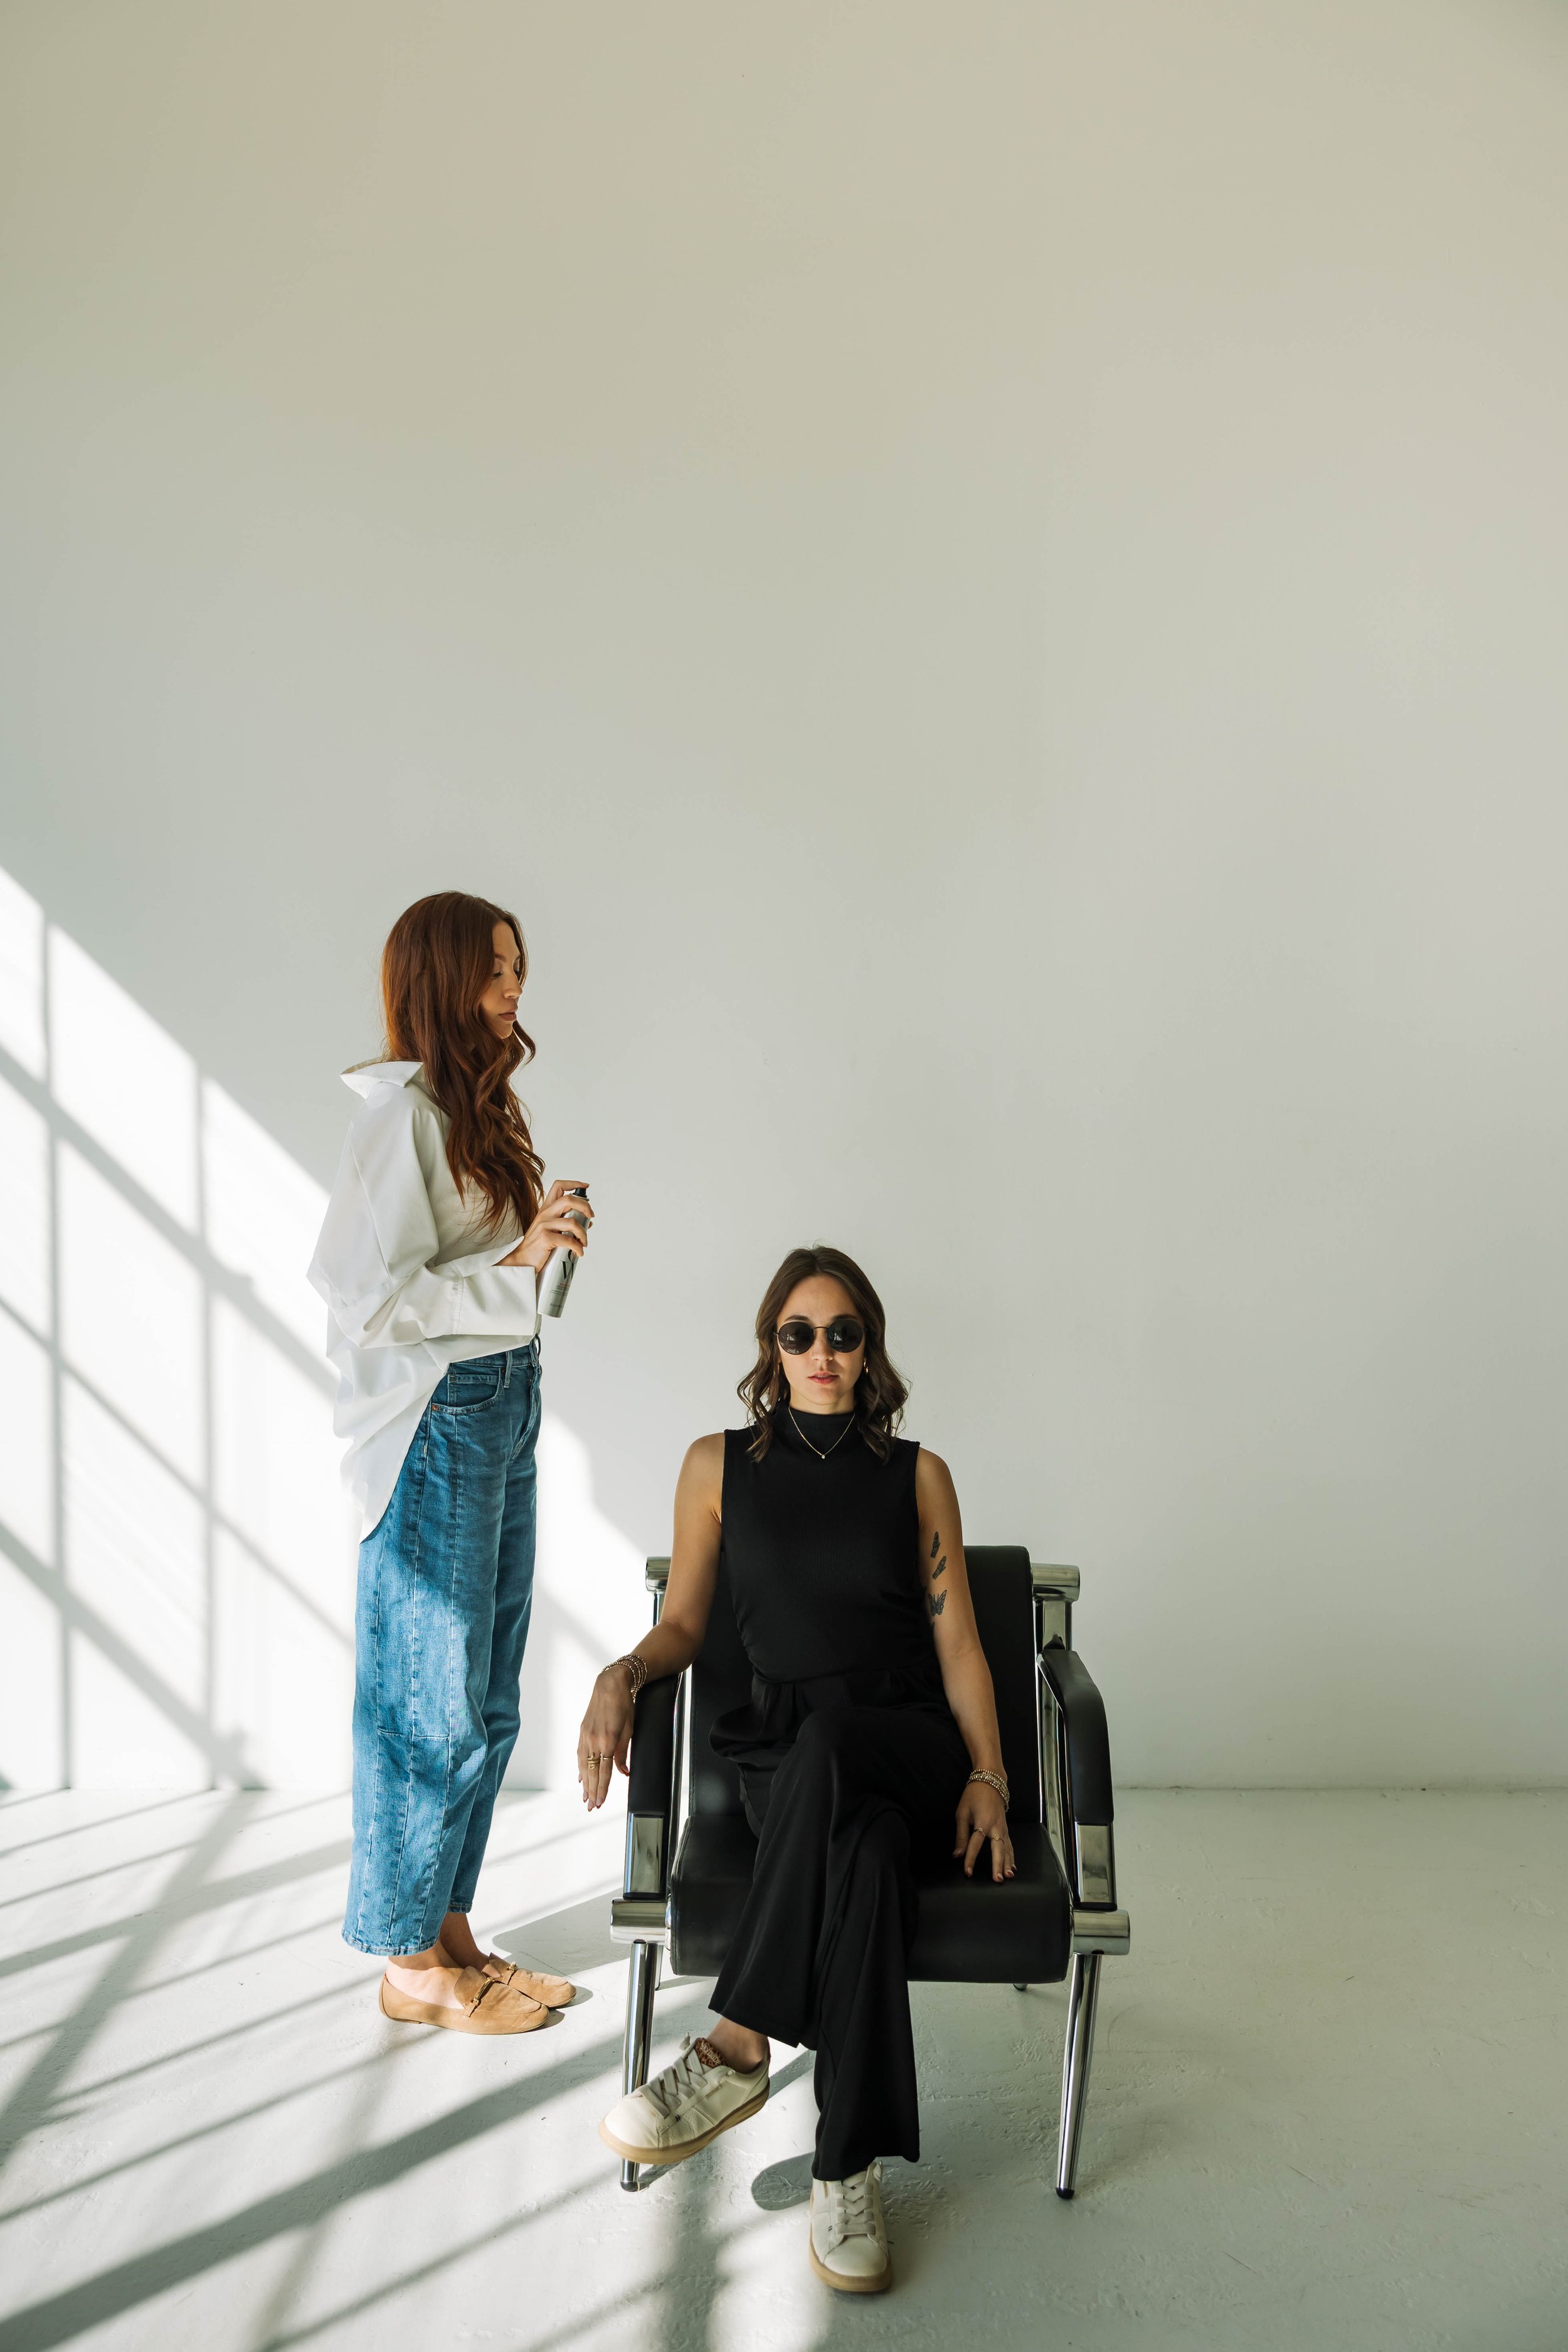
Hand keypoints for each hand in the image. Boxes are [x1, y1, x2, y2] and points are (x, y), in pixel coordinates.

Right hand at [501, 1179, 592, 1272]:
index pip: (559, 1186)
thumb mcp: (550, 1229)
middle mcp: (545, 1214)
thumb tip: (588, 1222)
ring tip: (583, 1242)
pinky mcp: (545, 1238)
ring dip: (583, 1234)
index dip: (574, 1183)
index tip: (586, 1187)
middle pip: (568, 1199)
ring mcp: (544, 1225)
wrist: (522, 1260)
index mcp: (546, 1209)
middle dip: (585, 1206)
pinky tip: (578, 1252)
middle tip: (590, 1216)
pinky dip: (577, 1247)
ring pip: (572, 1222)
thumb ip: (566, 1223)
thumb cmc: (538, 1246)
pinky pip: (569, 1240)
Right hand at [577, 1664, 634, 1810]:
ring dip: (585, 1783)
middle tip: (591, 1806)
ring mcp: (585, 1736)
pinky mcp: (582, 1732)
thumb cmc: (623, 1705)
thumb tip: (623, 1772)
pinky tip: (580, 1777)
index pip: (604, 1772)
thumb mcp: (628, 1730)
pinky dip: (580, 1768)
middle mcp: (593, 1740)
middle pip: (591, 1772)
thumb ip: (623, 1753)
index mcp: (607, 1741)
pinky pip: (580, 1755)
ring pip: (583, 1765)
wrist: (610, 1685)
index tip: (600, 1802)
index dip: (602, 1789)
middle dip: (592, 1791)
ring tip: (585, 1796)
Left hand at [954, 1777, 1014, 1882]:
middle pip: (997, 1848)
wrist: (991, 1781)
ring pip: (1007, 1848)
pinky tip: (1012, 1868)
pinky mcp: (1006, 1828)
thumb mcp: (962, 1813)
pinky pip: (1010, 1845)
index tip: (967, 1872)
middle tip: (997, 1879)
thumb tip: (957, 1855)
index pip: (975, 1844)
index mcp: (982, 1822)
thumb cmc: (973, 1796)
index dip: (970, 1859)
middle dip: (997, 1865)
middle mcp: (995, 1826)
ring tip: (1007, 1877)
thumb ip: (961, 1835)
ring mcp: (1003, 1828)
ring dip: (1008, 1863)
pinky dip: (1012, 1857)